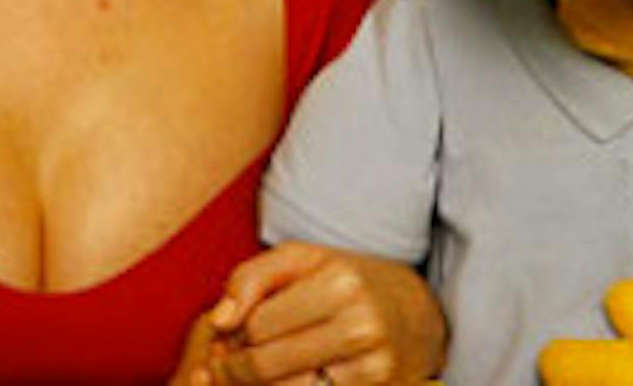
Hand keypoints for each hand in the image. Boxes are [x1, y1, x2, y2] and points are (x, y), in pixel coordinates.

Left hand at [189, 241, 441, 384]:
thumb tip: (218, 321)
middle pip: (267, 364)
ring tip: (251, 374)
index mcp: (340, 285)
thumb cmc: (346, 281)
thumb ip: (249, 279)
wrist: (414, 313)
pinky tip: (282, 380)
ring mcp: (372, 369)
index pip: (257, 324)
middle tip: (223, 364)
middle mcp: (360, 328)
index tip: (226, 335)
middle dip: (233, 369)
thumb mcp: (300, 259)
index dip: (231, 334)